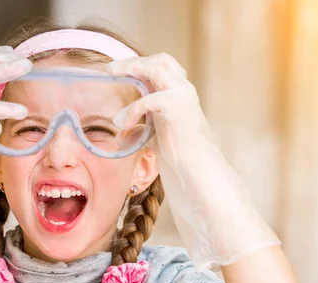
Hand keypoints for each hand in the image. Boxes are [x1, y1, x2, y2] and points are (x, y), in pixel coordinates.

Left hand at [107, 54, 279, 269]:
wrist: (205, 186)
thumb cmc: (185, 171)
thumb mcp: (159, 144)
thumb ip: (146, 132)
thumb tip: (122, 135)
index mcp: (179, 104)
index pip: (162, 73)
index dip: (140, 69)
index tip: (115, 72)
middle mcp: (183, 98)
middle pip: (163, 61)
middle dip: (135, 62)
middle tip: (111, 68)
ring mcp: (184, 102)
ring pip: (159, 67)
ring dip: (133, 68)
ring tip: (111, 73)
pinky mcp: (180, 114)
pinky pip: (151, 99)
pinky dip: (132, 109)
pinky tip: (121, 125)